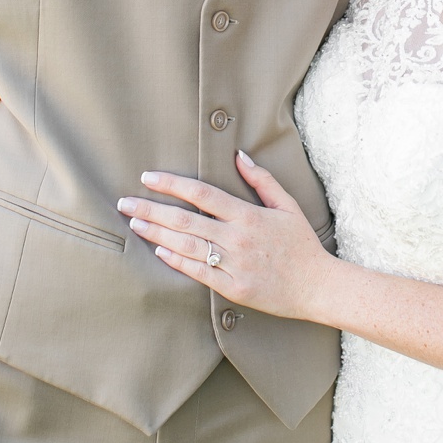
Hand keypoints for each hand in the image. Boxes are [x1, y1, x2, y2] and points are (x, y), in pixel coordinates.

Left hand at [120, 153, 335, 323]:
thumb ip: (262, 180)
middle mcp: (238, 238)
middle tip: (125, 202)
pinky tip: (158, 251)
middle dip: (151, 210)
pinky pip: (197, 272)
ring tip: (134, 224)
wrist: (316, 286)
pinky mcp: (231, 287)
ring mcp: (233, 264)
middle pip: (186, 220)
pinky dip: (176, 261)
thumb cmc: (301, 244)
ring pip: (186, 245)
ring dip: (156, 234)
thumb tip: (239, 155)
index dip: (173, 184)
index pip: (203, 194)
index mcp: (250, 216)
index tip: (148, 177)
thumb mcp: (288, 206)